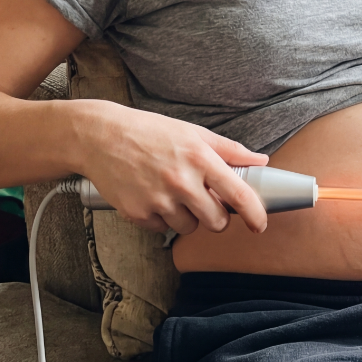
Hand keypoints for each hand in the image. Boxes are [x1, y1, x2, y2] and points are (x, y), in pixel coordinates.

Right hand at [76, 100, 268, 234]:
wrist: (101, 137)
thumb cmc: (149, 132)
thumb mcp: (193, 133)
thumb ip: (230, 150)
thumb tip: (260, 161)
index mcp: (200, 158)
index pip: (238, 194)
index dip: (254, 214)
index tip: (259, 224)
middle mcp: (181, 181)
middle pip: (216, 221)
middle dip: (216, 216)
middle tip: (206, 201)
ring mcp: (158, 200)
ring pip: (189, 227)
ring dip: (188, 216)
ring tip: (173, 193)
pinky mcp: (138, 214)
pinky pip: (163, 229)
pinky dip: (162, 218)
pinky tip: (153, 197)